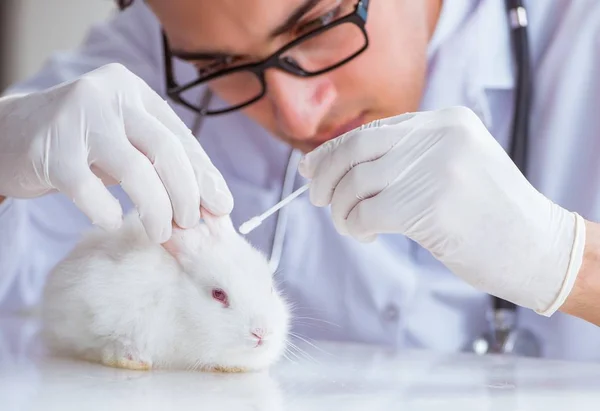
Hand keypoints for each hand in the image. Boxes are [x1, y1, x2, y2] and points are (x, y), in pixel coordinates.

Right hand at [0, 63, 232, 242]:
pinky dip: (107, 212)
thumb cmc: (81, 145)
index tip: (222, 206)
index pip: (181, 136)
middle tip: (191, 224)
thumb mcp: (125, 143)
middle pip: (165, 149)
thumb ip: (160, 164)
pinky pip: (90, 190)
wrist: (9, 135)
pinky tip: (113, 220)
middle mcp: (109, 95)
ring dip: (156, 209)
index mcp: (134, 91)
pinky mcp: (50, 149)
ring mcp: (78, 118)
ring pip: (134, 170)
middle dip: (186, 194)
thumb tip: (210, 205)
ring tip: (160, 233)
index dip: (204, 175)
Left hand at [299, 106, 585, 314]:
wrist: (540, 247)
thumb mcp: (455, 164)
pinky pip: (365, 213)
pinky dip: (353, 226)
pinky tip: (365, 235)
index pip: (371, 130)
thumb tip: (336, 165)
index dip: (333, 150)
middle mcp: (438, 136)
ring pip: (355, 183)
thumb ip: (406, 157)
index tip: (312, 168)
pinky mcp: (429, 206)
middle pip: (355, 149)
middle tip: (317, 199)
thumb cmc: (489, 212)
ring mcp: (435, 169)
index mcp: (444, 121)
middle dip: (325, 175)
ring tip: (350, 225)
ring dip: (341, 209)